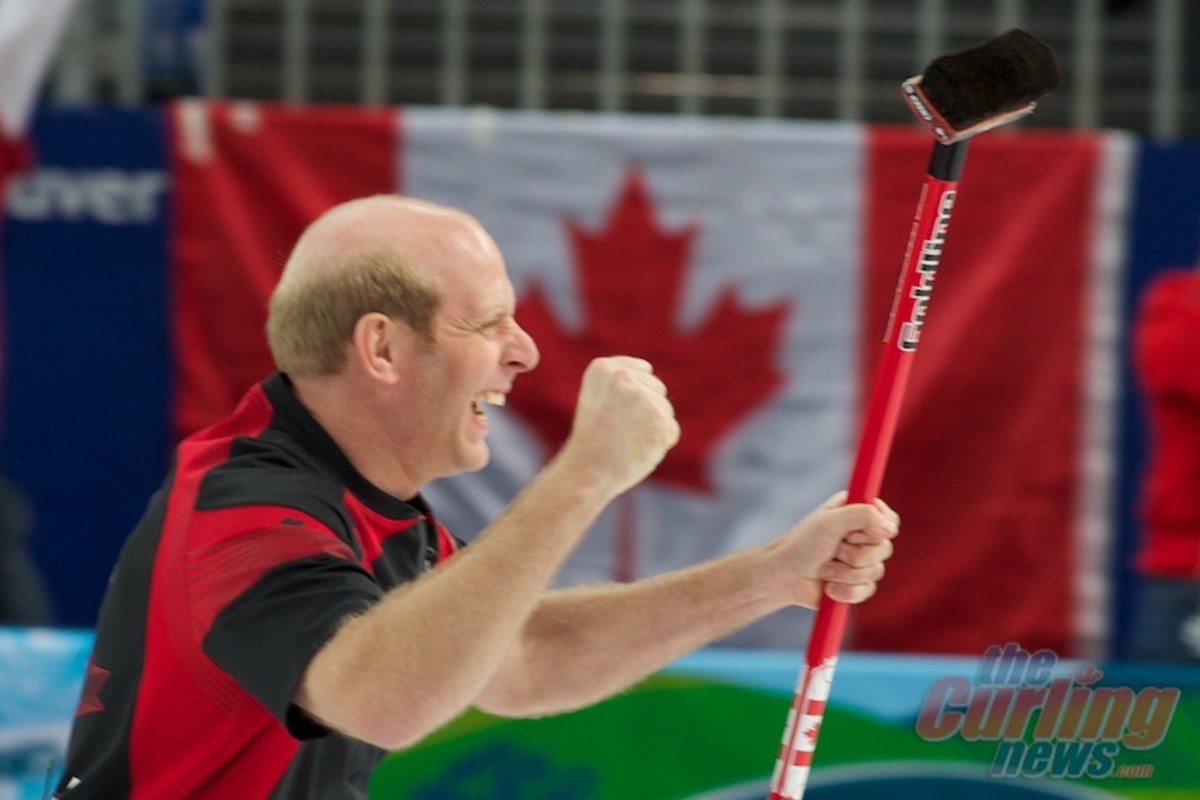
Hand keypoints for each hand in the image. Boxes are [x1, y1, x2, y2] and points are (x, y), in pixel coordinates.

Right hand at [561, 356, 679, 496]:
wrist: (588, 471)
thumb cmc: (594, 438)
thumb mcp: (596, 396)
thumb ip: (620, 379)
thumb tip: (648, 369)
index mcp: (603, 368)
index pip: (644, 371)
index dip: (633, 397)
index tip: (614, 413)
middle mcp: (623, 377)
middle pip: (657, 388)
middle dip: (646, 410)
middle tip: (620, 430)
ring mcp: (642, 397)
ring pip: (666, 409)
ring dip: (653, 427)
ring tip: (627, 440)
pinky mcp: (659, 420)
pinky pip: (672, 430)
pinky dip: (661, 443)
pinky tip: (639, 449)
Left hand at [765, 491, 898, 607]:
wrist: (784, 577)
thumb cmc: (802, 545)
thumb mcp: (830, 522)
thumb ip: (863, 516)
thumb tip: (891, 528)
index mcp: (855, 512)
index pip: (889, 518)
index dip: (877, 529)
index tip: (854, 533)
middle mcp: (861, 534)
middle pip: (885, 548)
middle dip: (856, 555)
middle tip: (833, 550)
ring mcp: (860, 560)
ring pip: (876, 571)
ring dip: (846, 573)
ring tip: (824, 569)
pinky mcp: (856, 583)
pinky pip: (867, 590)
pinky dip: (846, 590)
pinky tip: (828, 587)